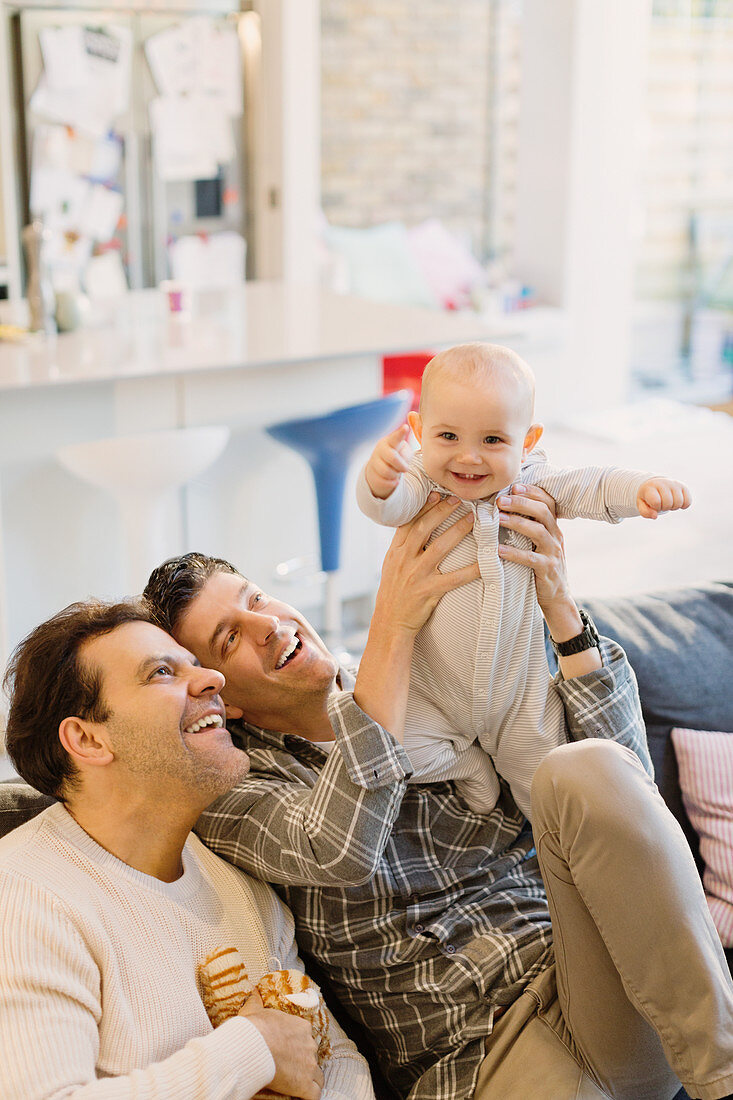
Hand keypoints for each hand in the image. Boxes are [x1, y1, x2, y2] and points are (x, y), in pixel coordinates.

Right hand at [239, 992, 322, 1099]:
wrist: (253, 1046)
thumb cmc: (254, 1029)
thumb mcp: (254, 1010)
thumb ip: (257, 1000)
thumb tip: (253, 991)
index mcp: (301, 1027)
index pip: (306, 1037)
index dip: (298, 1045)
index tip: (288, 1050)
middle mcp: (309, 1045)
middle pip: (312, 1056)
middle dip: (304, 1062)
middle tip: (291, 1068)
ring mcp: (309, 1065)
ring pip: (317, 1076)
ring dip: (310, 1080)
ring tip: (299, 1084)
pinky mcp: (304, 1084)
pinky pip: (314, 1094)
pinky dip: (310, 1096)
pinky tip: (303, 1096)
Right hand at [354, 494, 479, 736]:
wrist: (388, 626)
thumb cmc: (394, 596)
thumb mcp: (392, 568)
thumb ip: (403, 549)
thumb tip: (415, 529)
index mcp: (395, 553)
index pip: (409, 524)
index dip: (424, 507)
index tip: (438, 493)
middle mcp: (404, 560)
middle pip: (424, 529)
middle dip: (442, 511)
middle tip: (459, 498)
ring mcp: (415, 575)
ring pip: (440, 547)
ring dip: (458, 531)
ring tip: (473, 519)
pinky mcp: (428, 592)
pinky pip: (454, 578)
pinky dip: (471, 569)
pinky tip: (485, 563)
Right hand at [365, 424, 412, 498]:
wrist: (380, 468)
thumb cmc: (396, 456)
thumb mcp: (403, 450)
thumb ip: (405, 451)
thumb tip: (403, 458)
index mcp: (390, 441)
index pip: (395, 437)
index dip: (400, 433)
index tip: (406, 427)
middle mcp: (380, 450)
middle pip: (392, 457)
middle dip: (401, 465)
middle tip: (406, 469)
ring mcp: (374, 462)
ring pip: (387, 472)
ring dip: (395, 475)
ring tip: (397, 473)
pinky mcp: (372, 474)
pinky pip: (383, 481)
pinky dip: (391, 483)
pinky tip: (394, 481)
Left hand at [497, 484, 599, 676]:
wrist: (556, 597)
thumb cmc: (540, 567)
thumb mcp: (537, 544)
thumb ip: (528, 526)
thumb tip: (503, 507)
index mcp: (553, 528)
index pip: (547, 502)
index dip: (532, 492)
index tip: (514, 485)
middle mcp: (556, 537)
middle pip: (543, 512)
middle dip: (521, 502)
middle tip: (501, 499)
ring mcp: (553, 553)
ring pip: (538, 531)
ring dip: (517, 522)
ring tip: (498, 518)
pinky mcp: (547, 570)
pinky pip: (531, 559)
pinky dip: (514, 553)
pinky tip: (498, 549)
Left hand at [637, 477, 690, 519]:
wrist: (655, 485)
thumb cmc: (647, 497)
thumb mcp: (641, 505)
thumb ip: (645, 512)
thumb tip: (655, 516)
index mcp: (651, 487)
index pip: (656, 502)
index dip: (656, 507)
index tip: (653, 504)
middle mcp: (663, 483)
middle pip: (668, 503)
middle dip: (664, 507)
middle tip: (661, 504)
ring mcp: (674, 484)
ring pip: (679, 502)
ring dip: (673, 507)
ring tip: (668, 503)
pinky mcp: (683, 487)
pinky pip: (688, 501)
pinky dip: (683, 506)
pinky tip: (676, 503)